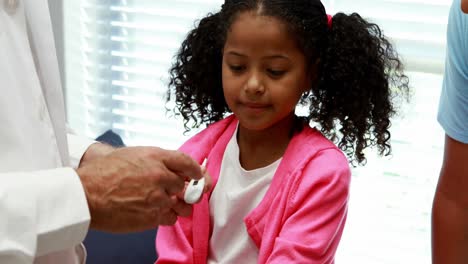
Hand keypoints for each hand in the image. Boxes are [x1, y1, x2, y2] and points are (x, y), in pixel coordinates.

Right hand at [76, 146, 203, 232]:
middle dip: (182, 190)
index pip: (187, 162)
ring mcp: (158, 198)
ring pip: (182, 205)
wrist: (85, 195)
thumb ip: (153, 161)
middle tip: (176, 193)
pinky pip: (170, 219)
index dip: (195, 170)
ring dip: (177, 206)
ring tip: (166, 205)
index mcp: (155, 157)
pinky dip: (166, 217)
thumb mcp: (130, 155)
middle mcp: (160, 176)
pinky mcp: (152, 217)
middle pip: (185, 185)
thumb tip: (169, 168)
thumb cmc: (101, 174)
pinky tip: (154, 213)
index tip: (197, 175)